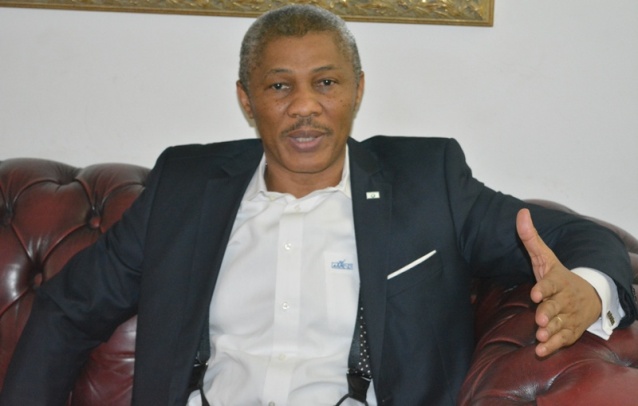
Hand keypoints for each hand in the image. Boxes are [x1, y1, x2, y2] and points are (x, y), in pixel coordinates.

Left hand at [516, 208, 601, 356]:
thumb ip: (531, 238)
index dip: (544, 289)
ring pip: (559, 324)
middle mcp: (564, 300)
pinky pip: (562, 340)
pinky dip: (552, 346)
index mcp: (557, 281)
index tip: (535, 293)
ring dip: (550, 331)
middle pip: (556, 307)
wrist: (589, 295)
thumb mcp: (545, 257)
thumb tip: (521, 212)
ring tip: (540, 335)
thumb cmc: (559, 276)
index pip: (551, 284)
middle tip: (540, 318)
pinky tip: (540, 351)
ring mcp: (568, 316)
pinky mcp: (569, 331)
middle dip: (548, 312)